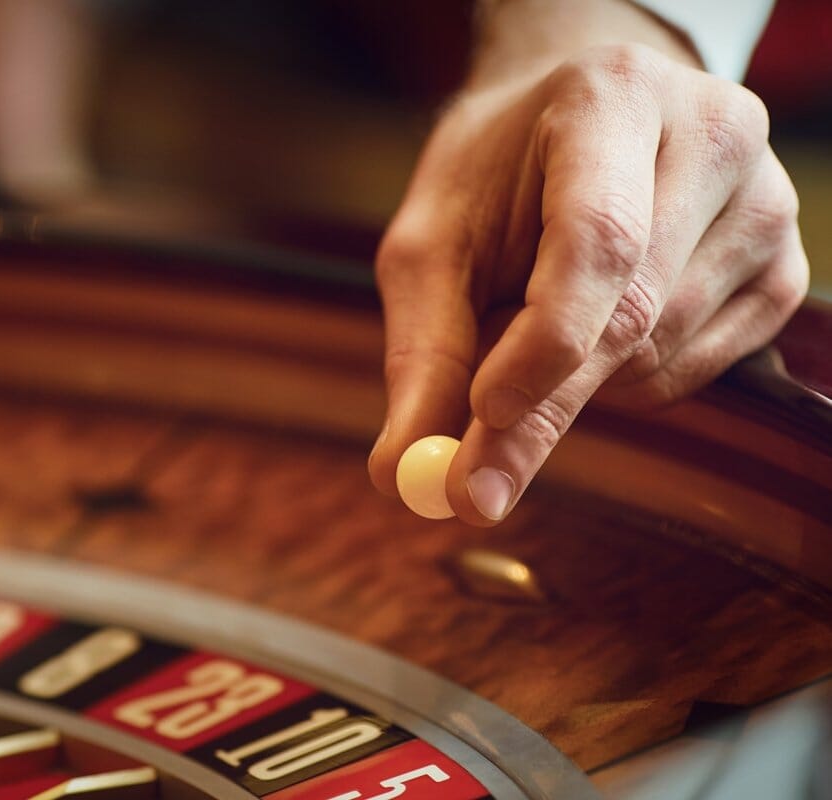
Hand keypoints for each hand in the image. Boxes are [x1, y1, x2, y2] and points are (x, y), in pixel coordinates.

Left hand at [368, 11, 808, 524]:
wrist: (575, 122)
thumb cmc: (495, 177)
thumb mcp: (435, 241)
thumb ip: (424, 351)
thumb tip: (400, 477)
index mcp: (615, 100)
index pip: (598, 240)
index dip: (543, 343)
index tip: (481, 420)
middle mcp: (713, 138)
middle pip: (635, 309)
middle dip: (542, 408)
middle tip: (469, 486)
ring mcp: (766, 204)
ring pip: (660, 352)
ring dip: (572, 384)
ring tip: (521, 338)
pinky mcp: (782, 270)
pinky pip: (695, 370)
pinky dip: (624, 385)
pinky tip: (588, 339)